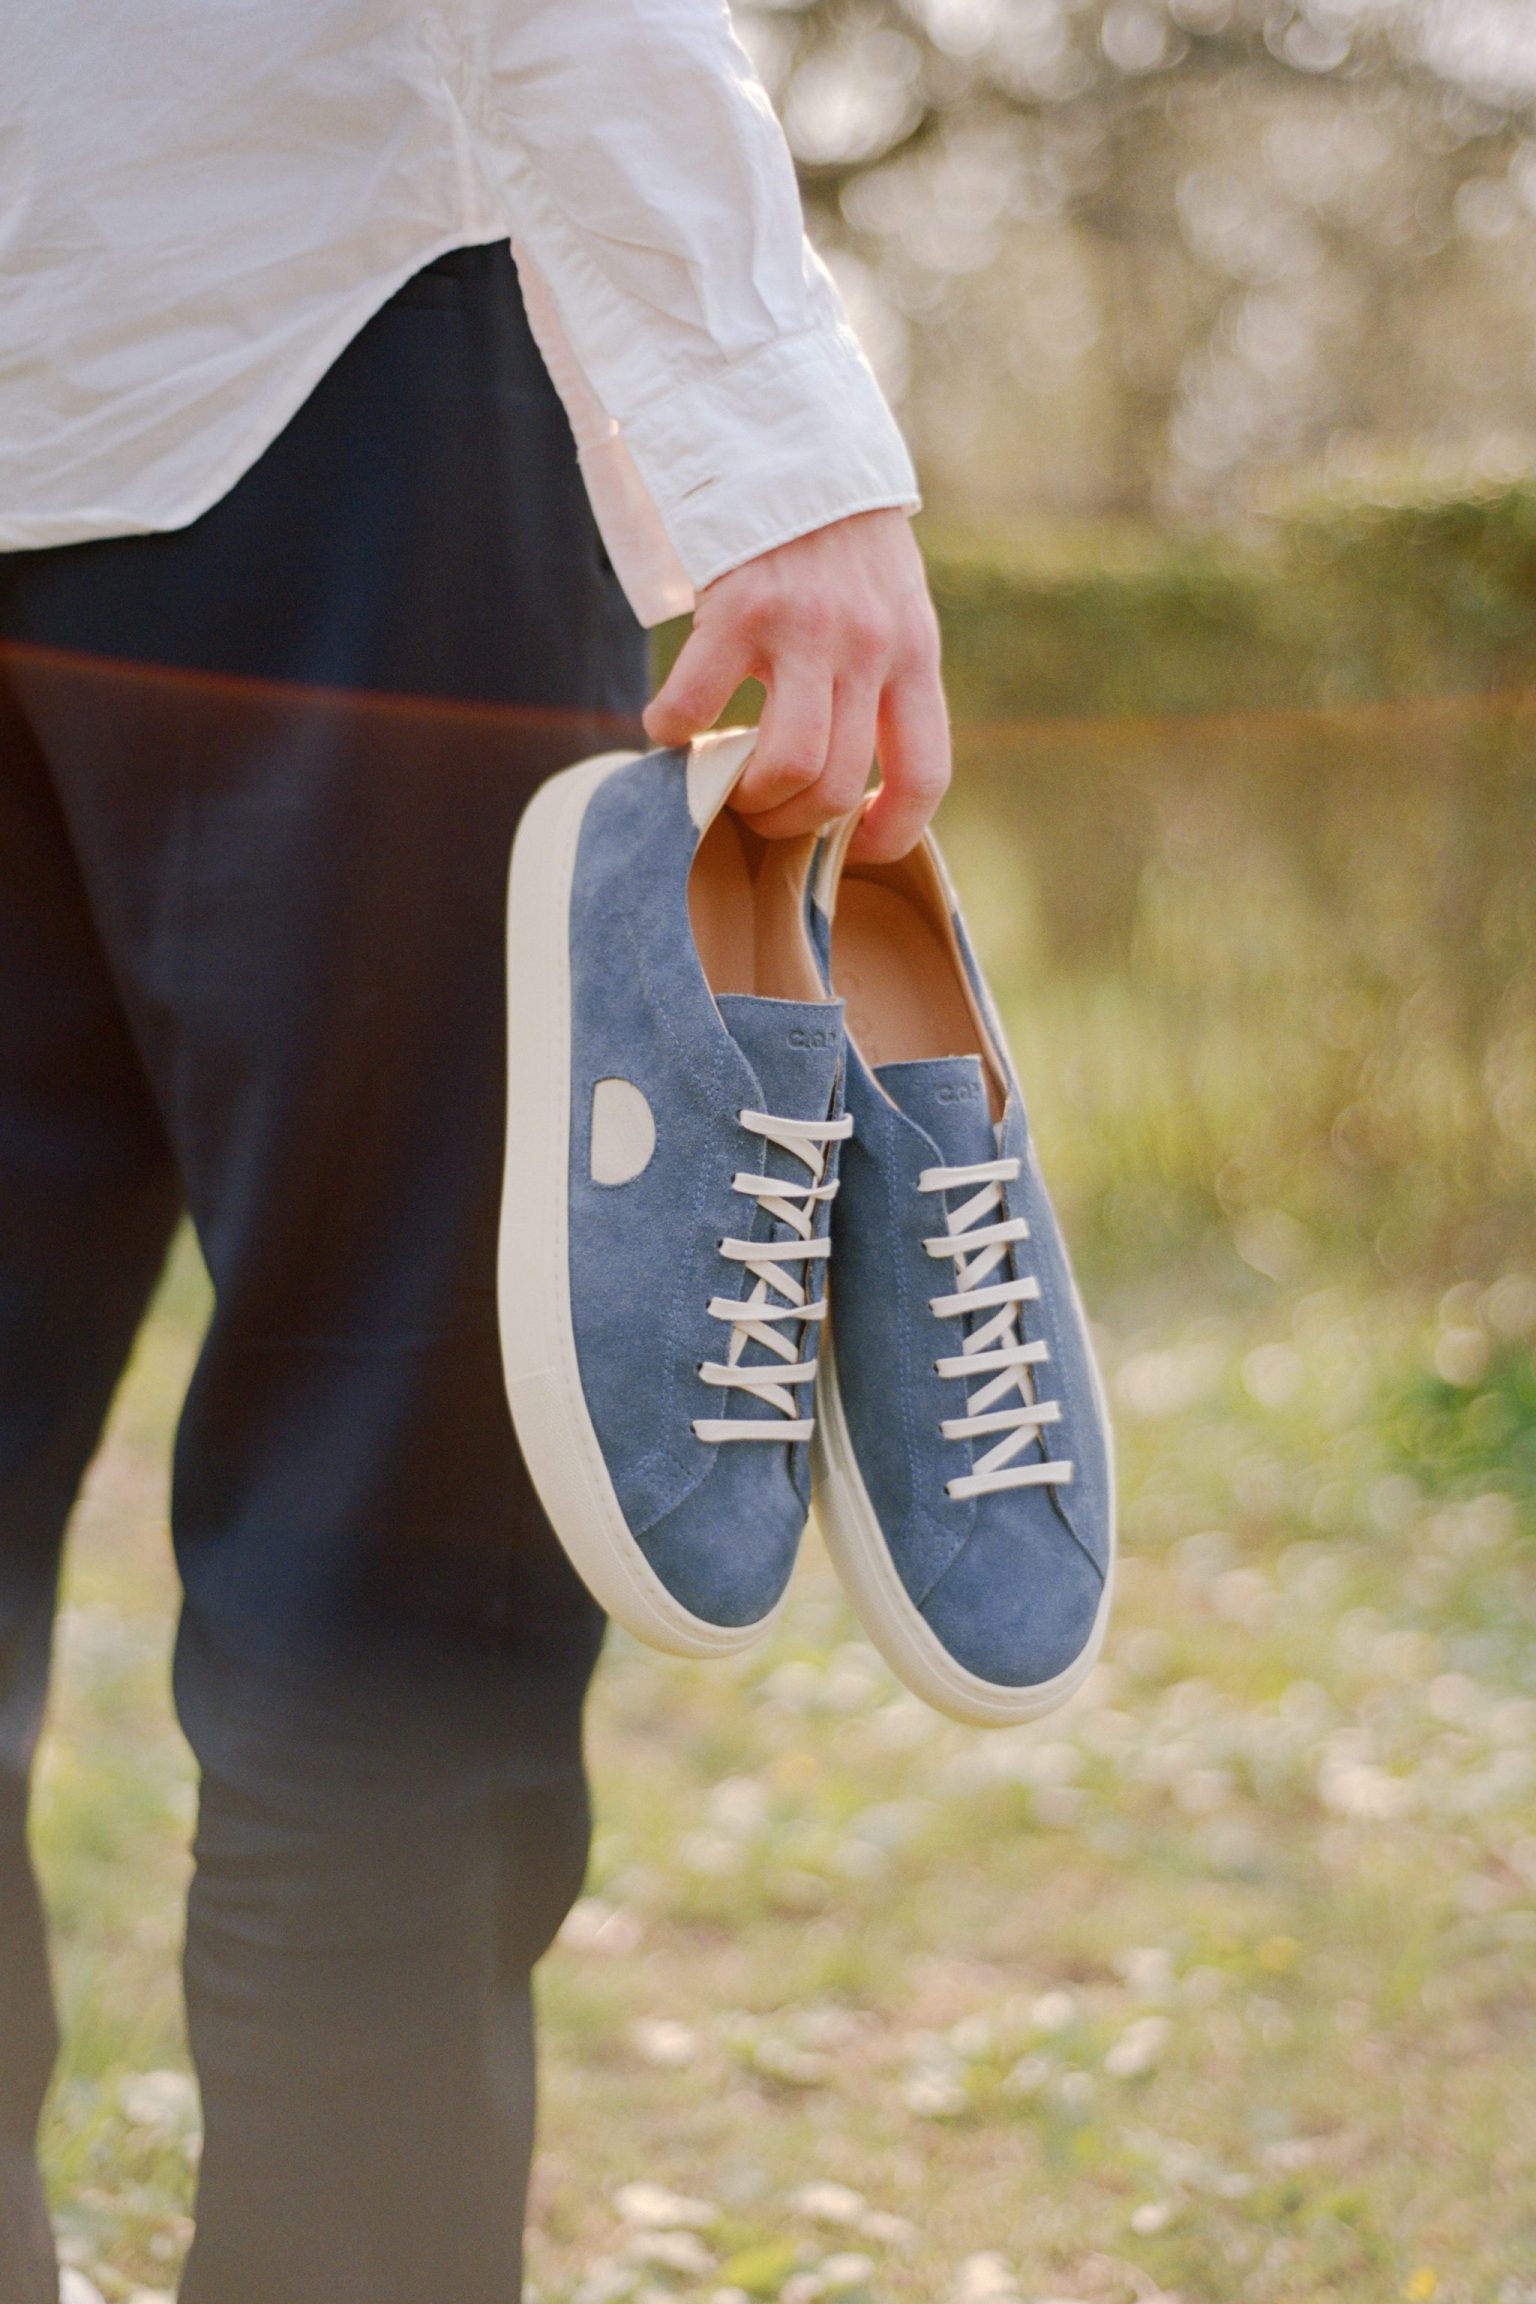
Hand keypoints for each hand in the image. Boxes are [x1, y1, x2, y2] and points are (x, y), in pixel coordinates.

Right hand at [643, 508, 950, 861]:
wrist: (794, 440)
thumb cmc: (841, 540)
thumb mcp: (895, 607)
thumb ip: (884, 679)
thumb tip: (854, 779)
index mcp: (913, 655)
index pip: (925, 773)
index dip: (893, 831)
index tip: (856, 844)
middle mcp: (867, 647)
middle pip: (835, 785)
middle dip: (792, 822)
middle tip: (763, 810)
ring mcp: (804, 629)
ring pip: (783, 766)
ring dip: (744, 796)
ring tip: (723, 784)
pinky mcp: (739, 608)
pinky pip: (697, 706)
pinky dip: (672, 733)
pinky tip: (668, 728)